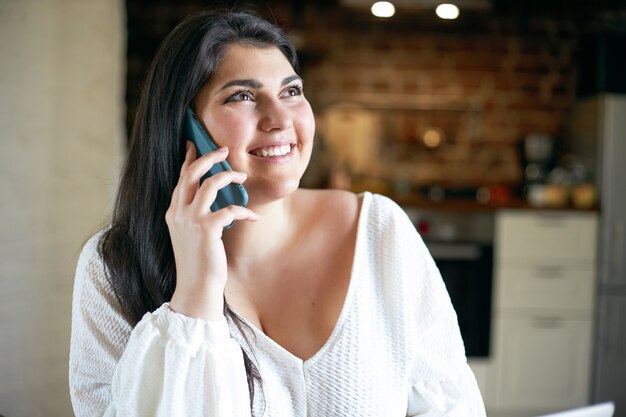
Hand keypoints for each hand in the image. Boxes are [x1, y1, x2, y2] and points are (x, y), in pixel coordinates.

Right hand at [166, 142, 258, 319]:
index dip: (188, 159)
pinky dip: (244, 210)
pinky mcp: (206, 230)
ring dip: (229, 177)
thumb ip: (195, 215)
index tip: (194, 144)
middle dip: (209, 157)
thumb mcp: (190, 235)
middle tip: (224, 151)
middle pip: (192, 173)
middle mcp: (178, 213)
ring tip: (242, 177)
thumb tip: (212, 199)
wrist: (195, 288)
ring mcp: (190, 220)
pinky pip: (229, 209)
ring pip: (210, 184)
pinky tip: (253, 217)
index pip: (180, 179)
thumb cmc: (198, 262)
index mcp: (173, 212)